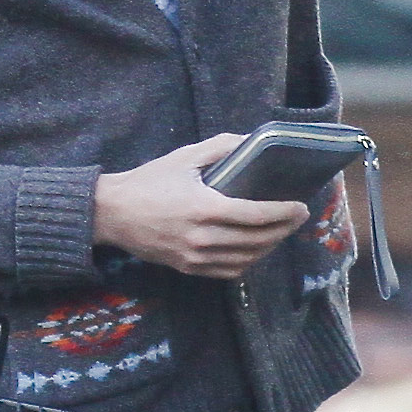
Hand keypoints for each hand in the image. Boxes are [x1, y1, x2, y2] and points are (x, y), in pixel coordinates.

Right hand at [92, 136, 308, 281]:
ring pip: (246, 258)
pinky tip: (255, 249)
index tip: (300, 206)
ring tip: (280, 232)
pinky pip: (228, 271)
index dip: (284, 212)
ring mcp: (194, 257)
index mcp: (203, 208)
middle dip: (283, 229)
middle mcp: (201, 237)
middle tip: (296, 217)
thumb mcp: (184, 157)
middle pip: (257, 240)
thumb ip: (221, 148)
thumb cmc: (148, 182)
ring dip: (269, 247)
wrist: (111, 213)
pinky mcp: (188, 268)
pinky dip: (248, 262)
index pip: (256, 215)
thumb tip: (252, 140)